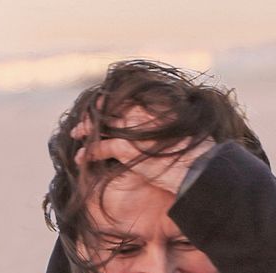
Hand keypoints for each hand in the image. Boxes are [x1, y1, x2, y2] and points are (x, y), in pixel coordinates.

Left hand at [72, 105, 214, 195]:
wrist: (200, 171)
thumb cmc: (199, 156)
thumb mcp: (187, 133)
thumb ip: (173, 125)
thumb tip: (173, 127)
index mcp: (160, 108)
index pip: (129, 99)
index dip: (114, 100)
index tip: (103, 103)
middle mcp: (146, 115)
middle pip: (113, 108)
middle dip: (96, 112)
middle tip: (85, 117)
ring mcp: (136, 131)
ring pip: (103, 125)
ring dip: (87, 129)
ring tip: (75, 133)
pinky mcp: (128, 149)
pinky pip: (101, 147)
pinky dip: (89, 152)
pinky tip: (80, 158)